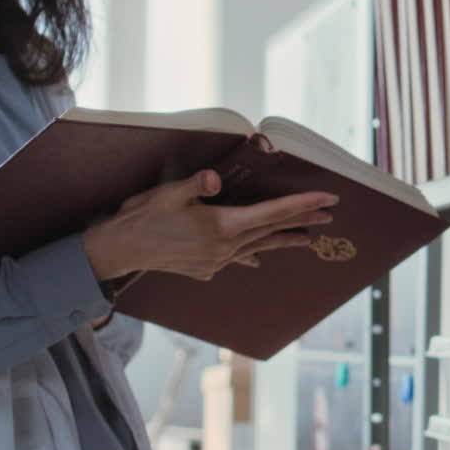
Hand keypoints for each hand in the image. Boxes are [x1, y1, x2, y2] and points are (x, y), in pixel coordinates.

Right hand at [82, 169, 338, 282]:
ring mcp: (215, 261)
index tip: (329, 199)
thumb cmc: (143, 216)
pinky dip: (251, 255)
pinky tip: (257, 259)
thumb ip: (196, 185)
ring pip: (258, 247)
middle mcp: (224, 247)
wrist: (120, 250)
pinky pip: (237, 259)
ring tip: (306, 238)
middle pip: (272, 231)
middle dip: (302, 221)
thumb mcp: (169, 193)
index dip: (303, 204)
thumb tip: (215, 180)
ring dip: (282, 240)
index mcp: (222, 226)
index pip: (272, 213)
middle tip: (329, 215)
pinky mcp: (204, 269)